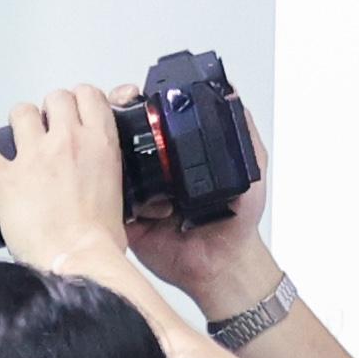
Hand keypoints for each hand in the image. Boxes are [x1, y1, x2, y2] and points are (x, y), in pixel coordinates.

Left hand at [0, 88, 145, 282]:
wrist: (78, 260)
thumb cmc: (99, 240)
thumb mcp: (120, 194)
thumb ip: (107, 172)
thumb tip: (99, 175)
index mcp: (101, 144)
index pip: (89, 95)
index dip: (79, 100)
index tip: (74, 111)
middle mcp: (68, 141)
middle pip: (55, 97)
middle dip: (50, 109)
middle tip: (48, 127)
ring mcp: (35, 156)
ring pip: (21, 111)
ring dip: (19, 122)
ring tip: (18, 136)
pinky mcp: (6, 177)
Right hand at [130, 105, 281, 321]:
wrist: (224, 264)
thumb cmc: (238, 221)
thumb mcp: (250, 167)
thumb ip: (241, 130)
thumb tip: (231, 93)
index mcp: (174, 154)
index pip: (146, 118)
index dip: (134, 103)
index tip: (133, 94)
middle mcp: (151, 170)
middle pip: (117, 136)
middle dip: (115, 124)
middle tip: (125, 122)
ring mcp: (136, 194)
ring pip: (107, 167)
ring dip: (118, 164)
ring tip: (153, 182)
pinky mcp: (126, 220)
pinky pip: (111, 203)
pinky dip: (122, 200)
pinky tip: (153, 208)